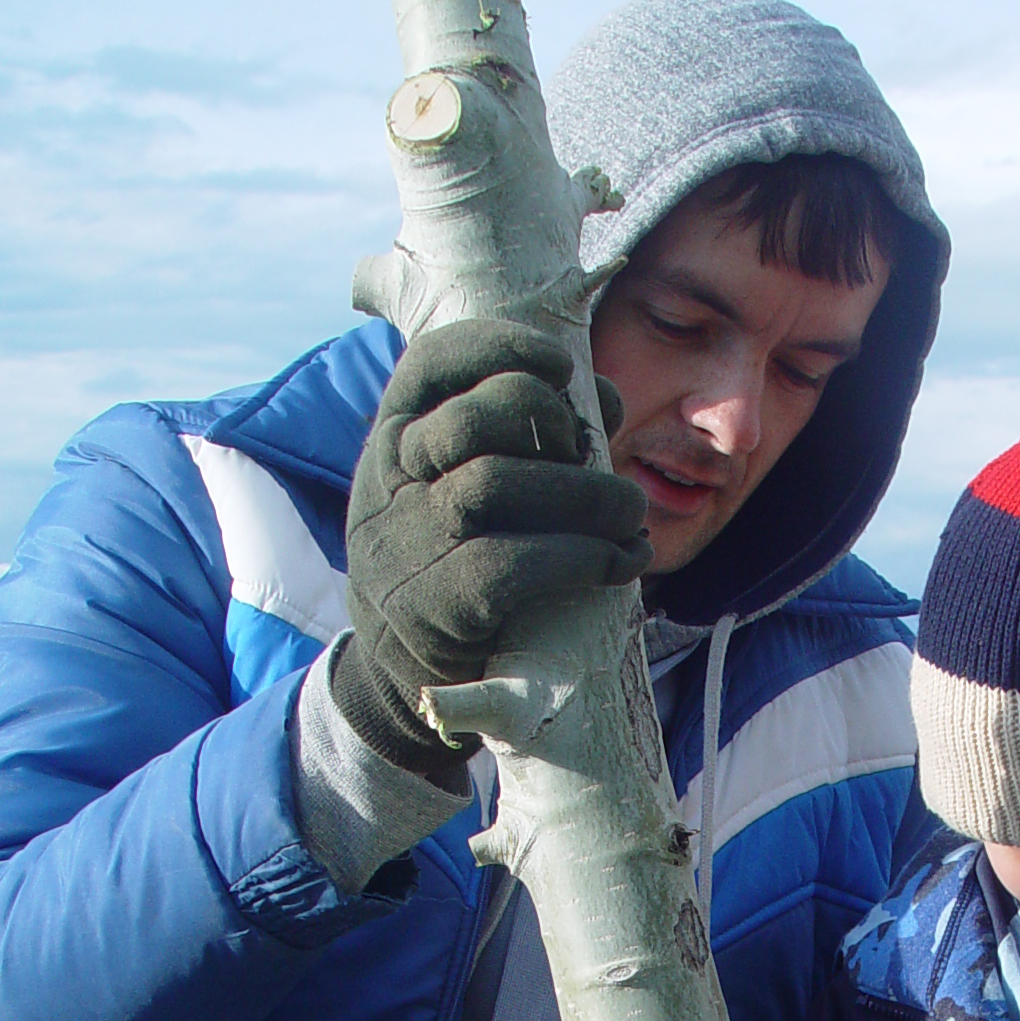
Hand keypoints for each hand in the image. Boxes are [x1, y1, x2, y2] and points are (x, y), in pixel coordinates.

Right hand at [336, 319, 650, 776]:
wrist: (406, 673)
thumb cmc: (458, 561)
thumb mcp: (467, 487)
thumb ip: (526, 437)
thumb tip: (605, 397)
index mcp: (394, 438)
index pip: (433, 364)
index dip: (501, 347)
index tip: (562, 366)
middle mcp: (389, 484)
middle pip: (471, 419)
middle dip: (548, 421)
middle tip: (593, 455)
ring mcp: (407, 547)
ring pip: (495, 485)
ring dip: (587, 495)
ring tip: (630, 516)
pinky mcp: (438, 608)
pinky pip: (513, 566)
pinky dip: (583, 558)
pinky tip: (622, 562)